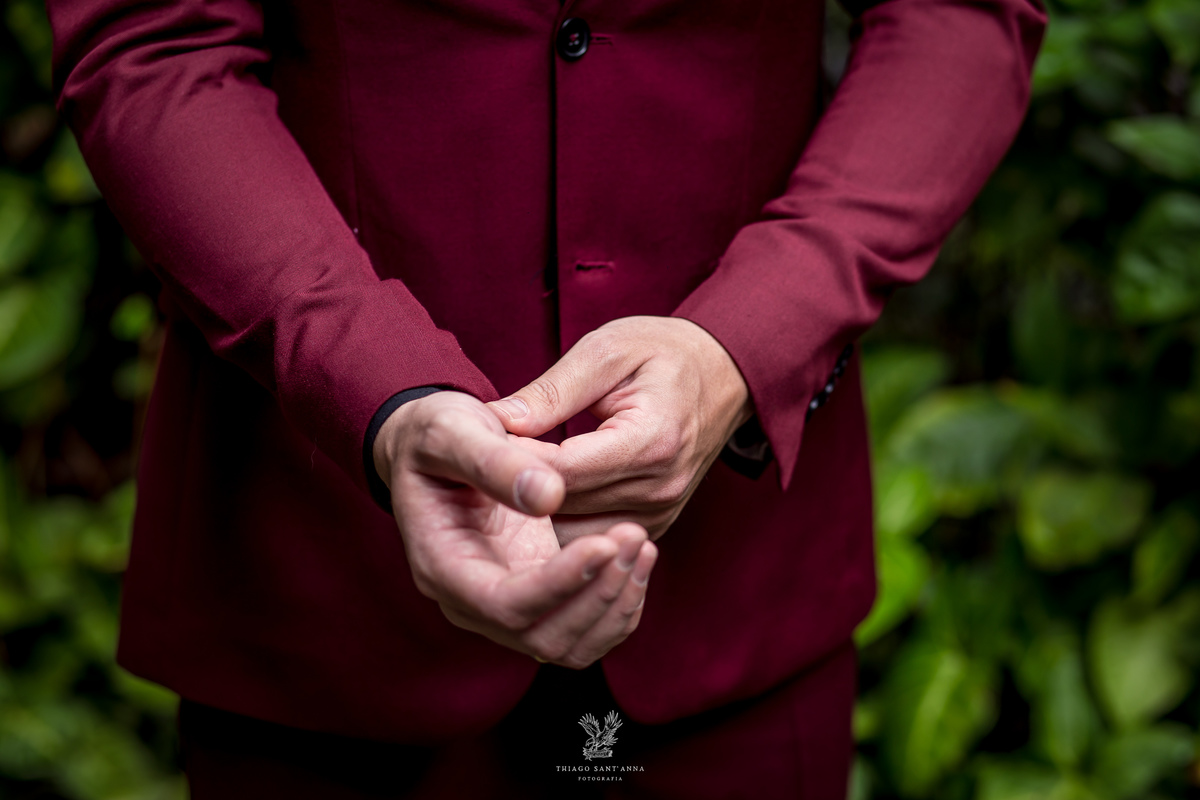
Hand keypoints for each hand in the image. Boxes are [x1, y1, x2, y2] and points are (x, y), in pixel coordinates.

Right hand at [373, 390, 656, 668]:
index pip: (504, 605)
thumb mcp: (450, 432)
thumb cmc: (436, 437)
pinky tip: (639, 554)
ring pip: (571, 645)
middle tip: (634, 534)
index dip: (559, 584)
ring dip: (615, 603)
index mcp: (441, 566)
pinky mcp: (539, 596)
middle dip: (597, 593)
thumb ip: (493, 462)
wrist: (437, 447)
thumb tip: (548, 494)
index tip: (605, 542)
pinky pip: (586, 628)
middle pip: (542, 637)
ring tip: (642, 543)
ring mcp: (507, 605)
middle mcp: (471, 601)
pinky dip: (620, 603)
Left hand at [488, 316, 751, 541]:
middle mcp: (659, 489)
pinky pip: (592, 536)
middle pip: (563, 506)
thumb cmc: (664, 352)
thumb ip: (552, 390)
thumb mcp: (607, 350)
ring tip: (500, 481)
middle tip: (471, 467)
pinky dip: (559, 521)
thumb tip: (496, 421)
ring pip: (572, 532)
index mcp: (650, 442)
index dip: (511, 461)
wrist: (724, 375)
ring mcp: (659, 514)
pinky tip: (533, 498)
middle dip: (514, 488)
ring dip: (532, 512)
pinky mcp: (653, 526)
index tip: (475, 444)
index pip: (561, 471)